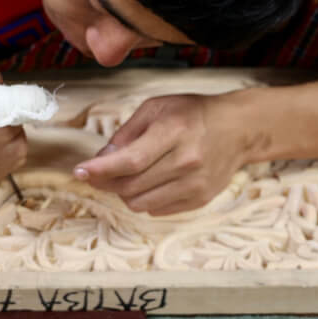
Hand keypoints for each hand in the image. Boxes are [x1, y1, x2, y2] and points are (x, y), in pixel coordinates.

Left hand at [71, 93, 257, 214]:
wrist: (238, 129)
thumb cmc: (193, 114)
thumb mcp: (156, 108)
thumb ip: (126, 133)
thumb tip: (101, 160)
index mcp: (174, 132)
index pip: (131, 160)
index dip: (101, 170)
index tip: (79, 172)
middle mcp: (187, 161)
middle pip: (132, 185)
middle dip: (106, 182)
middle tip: (96, 174)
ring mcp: (195, 184)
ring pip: (141, 203)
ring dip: (124, 193)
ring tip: (127, 176)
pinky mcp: (200, 199)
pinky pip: (157, 210)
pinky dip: (145, 199)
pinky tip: (151, 182)